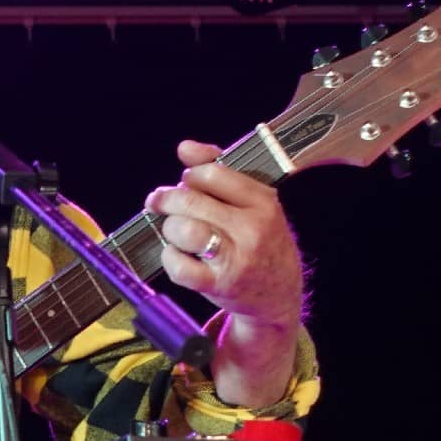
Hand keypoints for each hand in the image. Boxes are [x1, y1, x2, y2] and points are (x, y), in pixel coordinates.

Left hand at [144, 140, 304, 329]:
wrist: (279, 292)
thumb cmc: (262, 242)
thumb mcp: (254, 203)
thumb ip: (220, 171)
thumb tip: (185, 147)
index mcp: (263, 201)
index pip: (213, 173)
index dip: (190, 176)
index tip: (185, 183)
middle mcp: (251, 228)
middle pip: (191, 200)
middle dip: (167, 199)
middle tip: (160, 203)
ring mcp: (235, 258)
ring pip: (183, 229)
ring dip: (169, 228)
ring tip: (174, 231)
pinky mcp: (218, 284)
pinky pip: (179, 266)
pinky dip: (170, 257)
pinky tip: (176, 254)